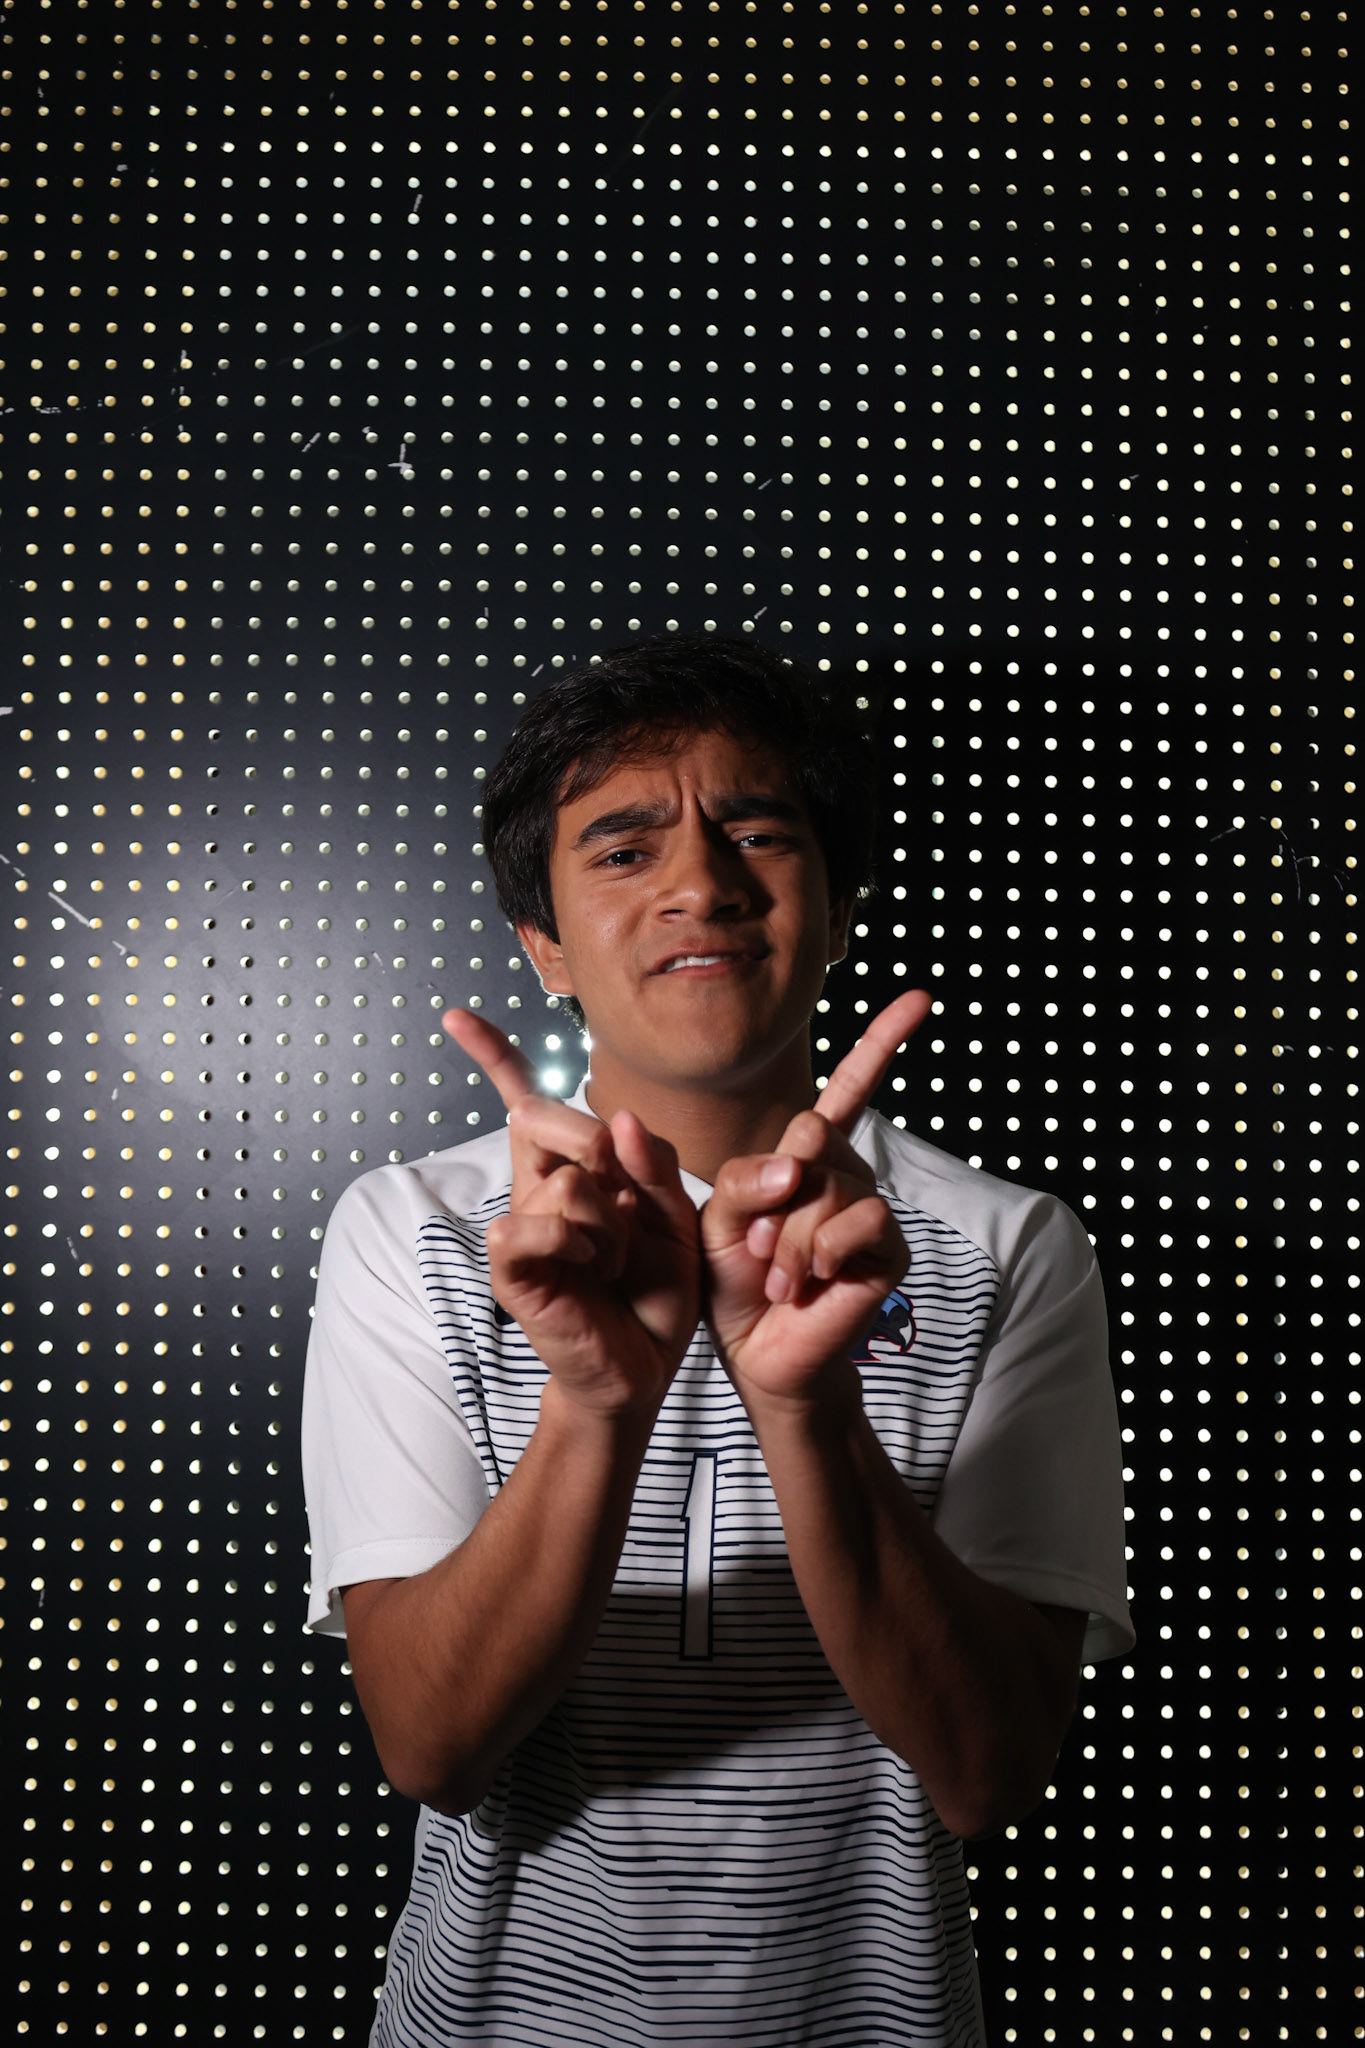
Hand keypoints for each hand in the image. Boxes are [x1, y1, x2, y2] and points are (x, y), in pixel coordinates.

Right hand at [442, 1009, 700, 1419]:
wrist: (645, 1363)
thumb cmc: (655, 1289)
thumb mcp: (676, 1216)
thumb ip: (652, 1164)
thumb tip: (619, 1119)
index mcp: (572, 1166)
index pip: (526, 1097)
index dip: (493, 1053)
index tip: (455, 1016)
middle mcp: (537, 1187)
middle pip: (542, 1114)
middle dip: (593, 1142)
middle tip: (624, 1203)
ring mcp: (520, 1224)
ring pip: (564, 1180)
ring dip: (610, 1224)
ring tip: (615, 1262)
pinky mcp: (511, 1266)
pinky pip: (529, 1224)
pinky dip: (573, 1243)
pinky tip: (588, 1270)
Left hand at [700, 990, 931, 1407]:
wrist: (757, 1351)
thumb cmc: (734, 1283)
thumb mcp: (716, 1220)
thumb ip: (742, 1176)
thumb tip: (797, 1154)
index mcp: (808, 1156)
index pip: (850, 1089)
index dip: (884, 1041)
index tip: (921, 999)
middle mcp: (846, 1173)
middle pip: (812, 1137)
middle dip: (772, 1195)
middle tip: (760, 1244)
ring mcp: (870, 1208)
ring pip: (829, 1186)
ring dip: (790, 1237)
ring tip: (779, 1275)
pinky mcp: (888, 1247)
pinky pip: (857, 1221)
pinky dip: (821, 1252)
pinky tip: (812, 1281)